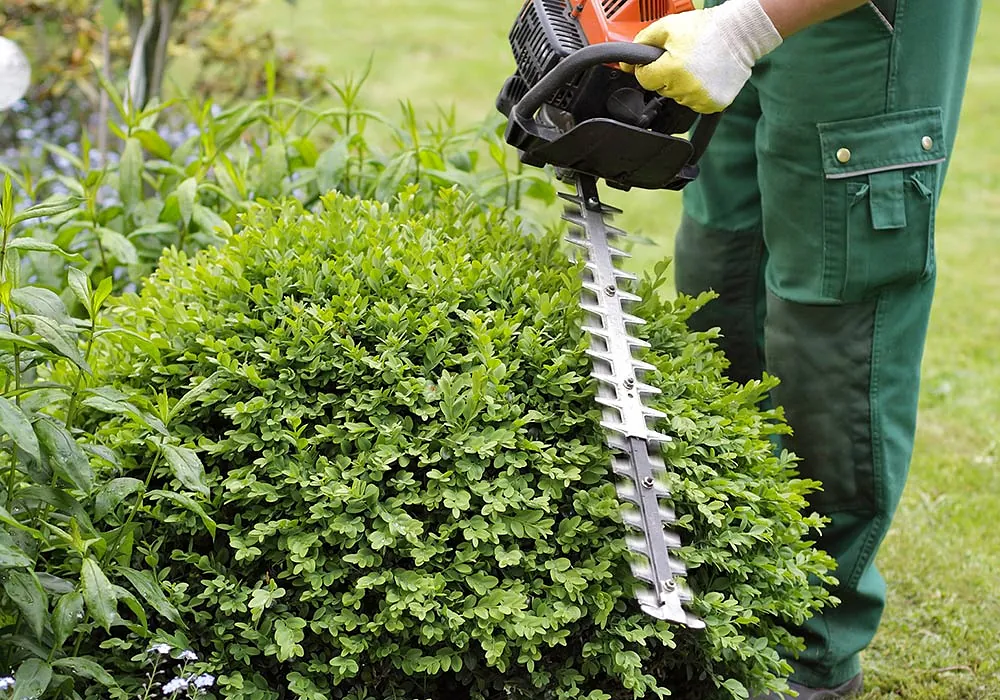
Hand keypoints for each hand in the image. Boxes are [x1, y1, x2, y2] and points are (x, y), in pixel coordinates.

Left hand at [620, 0, 781, 113]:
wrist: (740, 33)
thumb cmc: (706, 29)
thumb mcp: (668, 27)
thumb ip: (642, 42)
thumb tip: (626, 62)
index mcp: (671, 70)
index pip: (644, 79)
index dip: (648, 68)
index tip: (657, 61)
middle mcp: (685, 88)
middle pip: (661, 89)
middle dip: (666, 75)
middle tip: (682, 59)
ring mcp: (700, 99)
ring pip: (677, 98)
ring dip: (681, 85)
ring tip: (696, 66)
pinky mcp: (713, 105)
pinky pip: (695, 104)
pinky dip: (697, 93)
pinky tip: (705, 77)